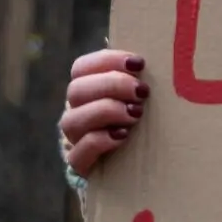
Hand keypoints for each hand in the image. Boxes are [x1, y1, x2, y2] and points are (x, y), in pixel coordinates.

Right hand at [60, 49, 148, 177]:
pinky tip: (123, 136)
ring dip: (106, 112)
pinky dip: (100, 141)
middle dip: (111, 85)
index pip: (82, 67)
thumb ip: (137, 76)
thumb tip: (149, 53)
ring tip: (136, 114)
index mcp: (87, 89)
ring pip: (72, 121)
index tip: (139, 63)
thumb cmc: (140, 120)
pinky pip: (78, 153)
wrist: (134, 168)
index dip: (108, 61)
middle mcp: (76, 112)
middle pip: (76, 90)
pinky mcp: (80, 165)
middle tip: (142, 91)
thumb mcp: (138, 96)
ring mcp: (74, 140)